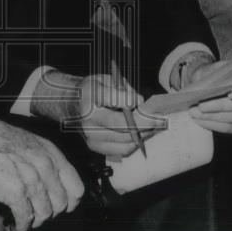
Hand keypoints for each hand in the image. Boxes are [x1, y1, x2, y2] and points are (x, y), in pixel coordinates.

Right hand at [0, 104, 83, 230]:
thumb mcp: (27, 142)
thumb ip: (43, 161)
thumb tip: (52, 184)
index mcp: (50, 152)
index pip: (76, 187)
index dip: (70, 202)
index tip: (61, 207)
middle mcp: (44, 165)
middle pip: (61, 204)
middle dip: (51, 213)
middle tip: (39, 214)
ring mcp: (30, 179)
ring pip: (45, 213)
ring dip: (36, 221)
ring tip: (28, 220)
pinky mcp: (14, 192)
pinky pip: (26, 217)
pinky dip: (23, 226)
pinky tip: (19, 226)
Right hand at [32, 71, 164, 157]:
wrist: (70, 104)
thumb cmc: (91, 90)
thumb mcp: (104, 80)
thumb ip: (122, 89)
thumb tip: (139, 102)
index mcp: (90, 98)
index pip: (114, 101)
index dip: (132, 101)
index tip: (144, 101)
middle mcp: (88, 120)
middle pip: (123, 127)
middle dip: (146, 124)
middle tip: (161, 121)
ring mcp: (90, 136)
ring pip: (124, 142)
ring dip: (143, 136)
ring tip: (155, 128)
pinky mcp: (94, 147)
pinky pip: (120, 150)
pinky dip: (134, 144)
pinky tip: (142, 135)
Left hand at [180, 60, 231, 133]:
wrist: (207, 84)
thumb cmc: (211, 75)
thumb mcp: (213, 69)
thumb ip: (216, 75)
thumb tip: (212, 86)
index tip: (229, 95)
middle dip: (219, 106)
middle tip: (200, 106)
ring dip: (214, 117)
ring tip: (195, 113)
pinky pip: (231, 128)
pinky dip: (214, 125)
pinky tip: (200, 120)